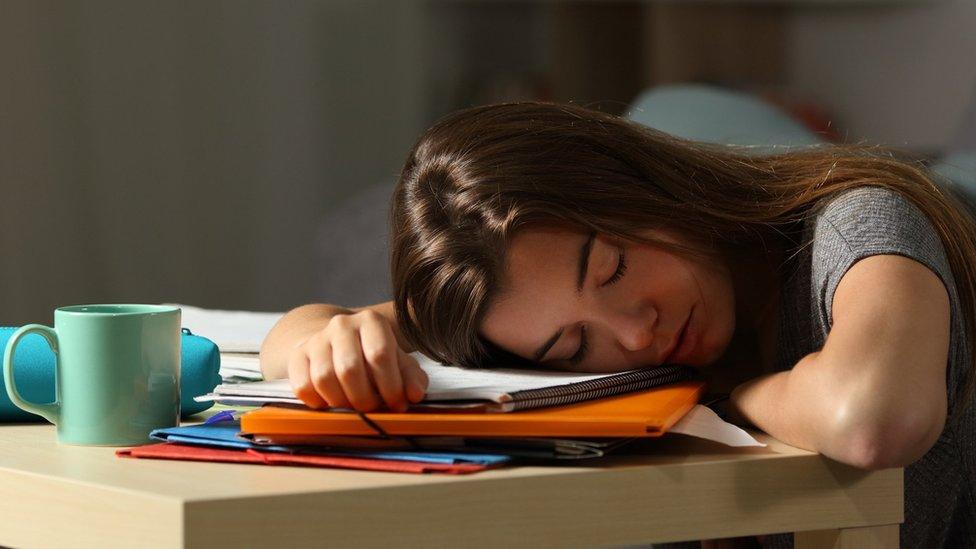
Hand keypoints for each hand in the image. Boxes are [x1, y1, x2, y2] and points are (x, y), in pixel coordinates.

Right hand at [287, 310, 427, 411]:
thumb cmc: (372, 356)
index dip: (390, 385)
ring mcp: (316, 339)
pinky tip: (331, 404)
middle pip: (349, 369)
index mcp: (371, 321)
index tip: (397, 404)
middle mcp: (341, 325)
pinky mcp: (297, 356)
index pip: (380, 354)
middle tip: (372, 410)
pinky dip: (317, 402)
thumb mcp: (398, 362)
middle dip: (364, 398)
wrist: (336, 344)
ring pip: (324, 378)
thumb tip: (415, 394)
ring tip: (353, 408)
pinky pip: (302, 386)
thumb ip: (411, 377)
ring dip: (341, 402)